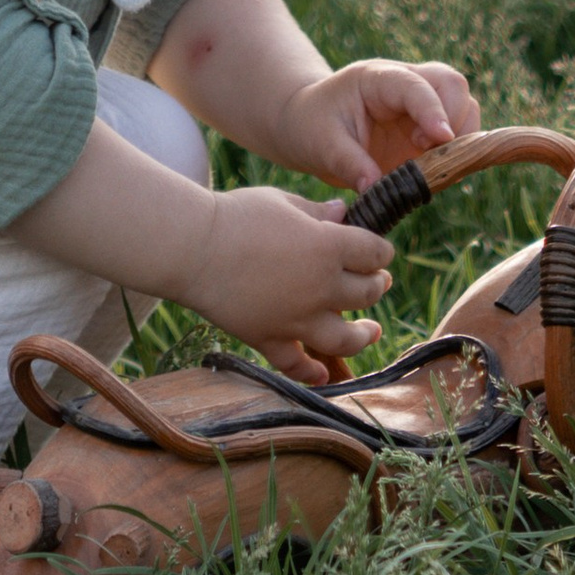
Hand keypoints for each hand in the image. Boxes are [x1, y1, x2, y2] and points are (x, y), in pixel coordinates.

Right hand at [192, 182, 393, 378]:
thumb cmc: (236, 215)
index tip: (379, 251)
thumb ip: (316, 211)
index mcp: (328, 247)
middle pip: (366, 293)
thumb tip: (343, 212)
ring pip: (345, 339)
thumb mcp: (282, 201)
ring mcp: (296, 318)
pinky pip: (296, 364)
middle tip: (377, 281)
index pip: (373, 252)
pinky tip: (321, 373)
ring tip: (372, 331)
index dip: (381, 251)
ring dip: (364, 336)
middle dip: (376, 285)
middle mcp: (320, 287)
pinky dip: (311, 372)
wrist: (193, 248)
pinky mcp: (269, 338)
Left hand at [273, 58, 480, 195]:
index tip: (441, 138)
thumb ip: (348, 162)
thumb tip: (374, 186)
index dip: (432, 109)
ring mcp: (421, 107)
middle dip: (455, 119)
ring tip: (428, 166)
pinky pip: (458, 139)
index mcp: (377, 79)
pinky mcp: (428, 132)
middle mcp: (406, 85)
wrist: (310, 126)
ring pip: (465, 108)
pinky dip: (456, 157)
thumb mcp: (321, 144)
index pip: (415, 84)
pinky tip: (433, 174)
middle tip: (428, 152)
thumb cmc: (312, 126)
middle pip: (452, 85)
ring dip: (460, 139)